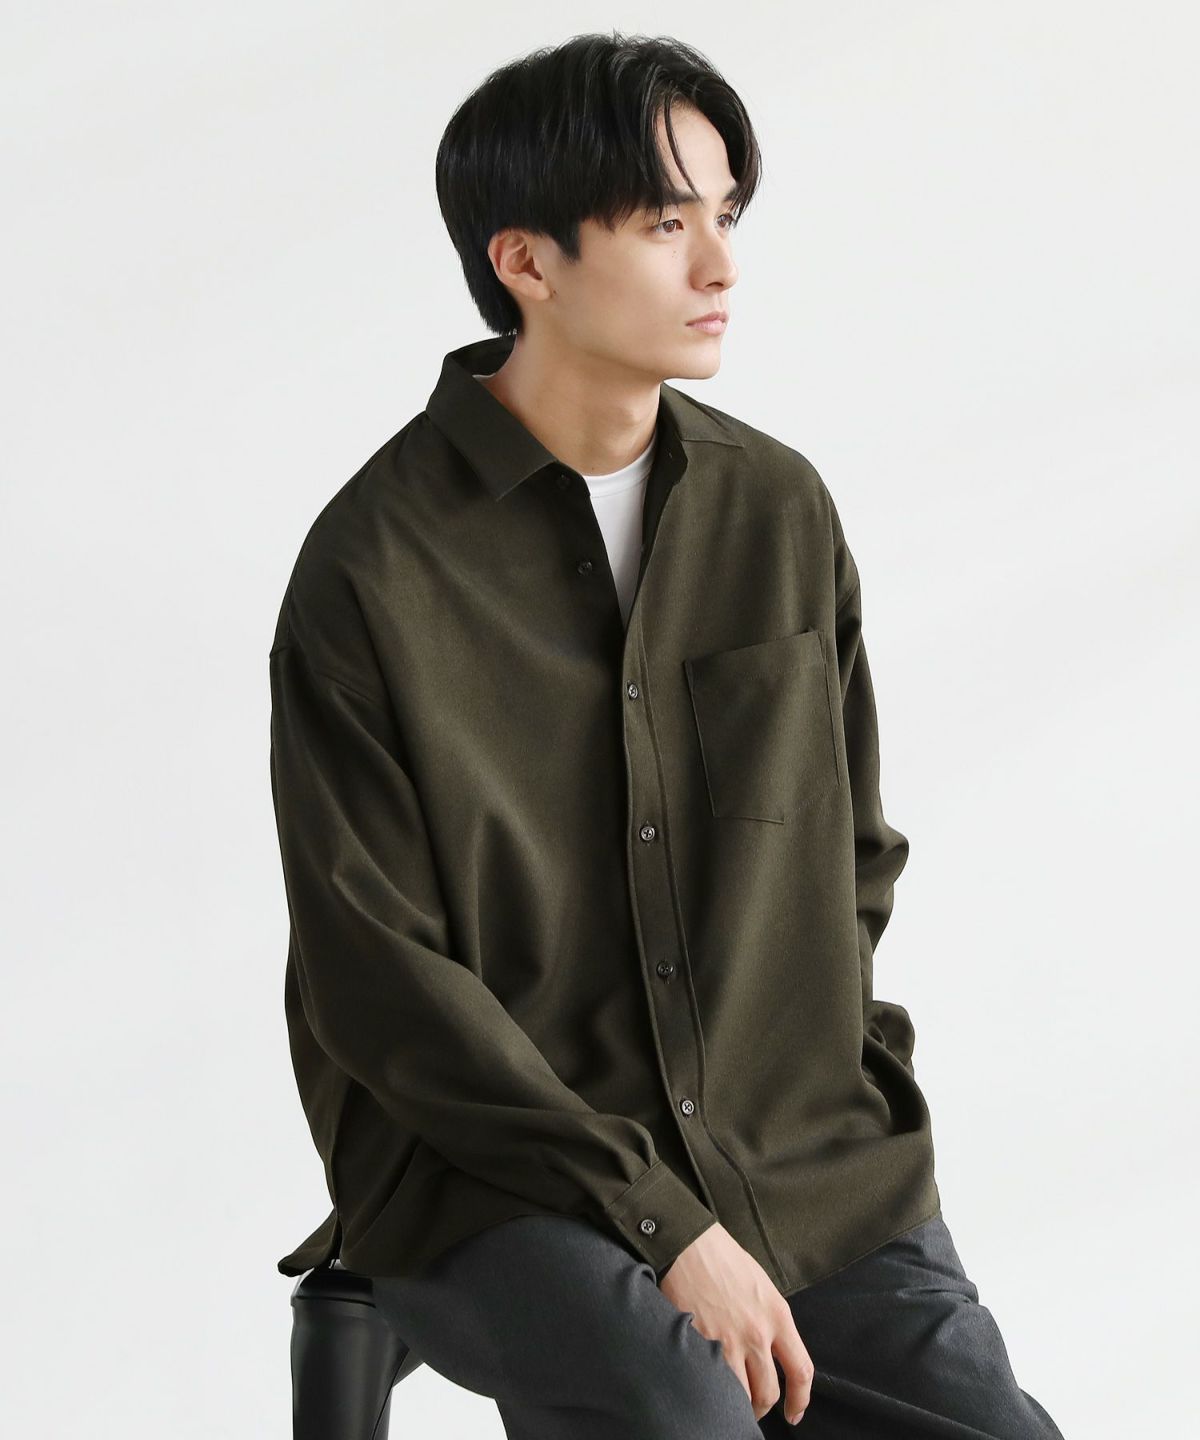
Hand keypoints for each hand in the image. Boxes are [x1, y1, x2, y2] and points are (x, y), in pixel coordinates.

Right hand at [660, 1222, 813, 1423]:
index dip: (801, 1400)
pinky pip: (712, 1383)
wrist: (688, 1245)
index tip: (794, 1414)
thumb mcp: (762, 1286)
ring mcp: (728, 1341)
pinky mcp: (701, 1344)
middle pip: (768, 1392)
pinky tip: (708, 1386)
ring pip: (740, 1395)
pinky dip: (712, 1390)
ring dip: (736, 1404)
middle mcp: (757, 1333)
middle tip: (753, 1407)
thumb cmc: (723, 1259)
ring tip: (729, 1400)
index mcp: (778, 1316)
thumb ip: (771, 1321)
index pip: (801, 1371)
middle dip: (762, 1407)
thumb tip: (771, 1352)